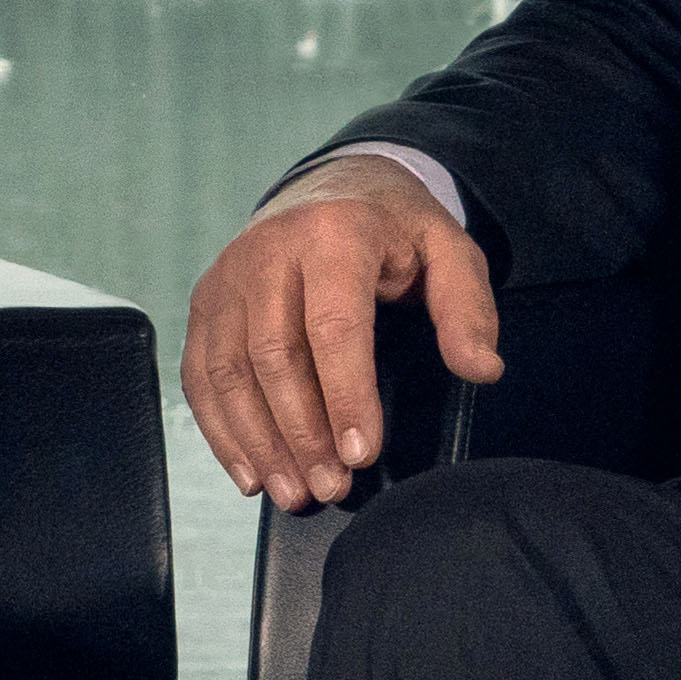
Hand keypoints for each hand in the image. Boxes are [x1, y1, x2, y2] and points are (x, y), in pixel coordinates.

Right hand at [183, 150, 502, 508]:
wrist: (331, 187)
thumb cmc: (393, 230)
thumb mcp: (449, 252)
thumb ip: (467, 309)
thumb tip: (480, 368)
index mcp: (334, 233)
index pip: (334, 326)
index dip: (346, 396)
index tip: (363, 454)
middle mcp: (269, 251)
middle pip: (274, 355)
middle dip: (301, 433)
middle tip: (331, 487)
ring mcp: (228, 276)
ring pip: (228, 370)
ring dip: (258, 441)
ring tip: (294, 492)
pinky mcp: (206, 301)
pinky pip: (200, 373)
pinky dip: (220, 429)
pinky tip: (250, 472)